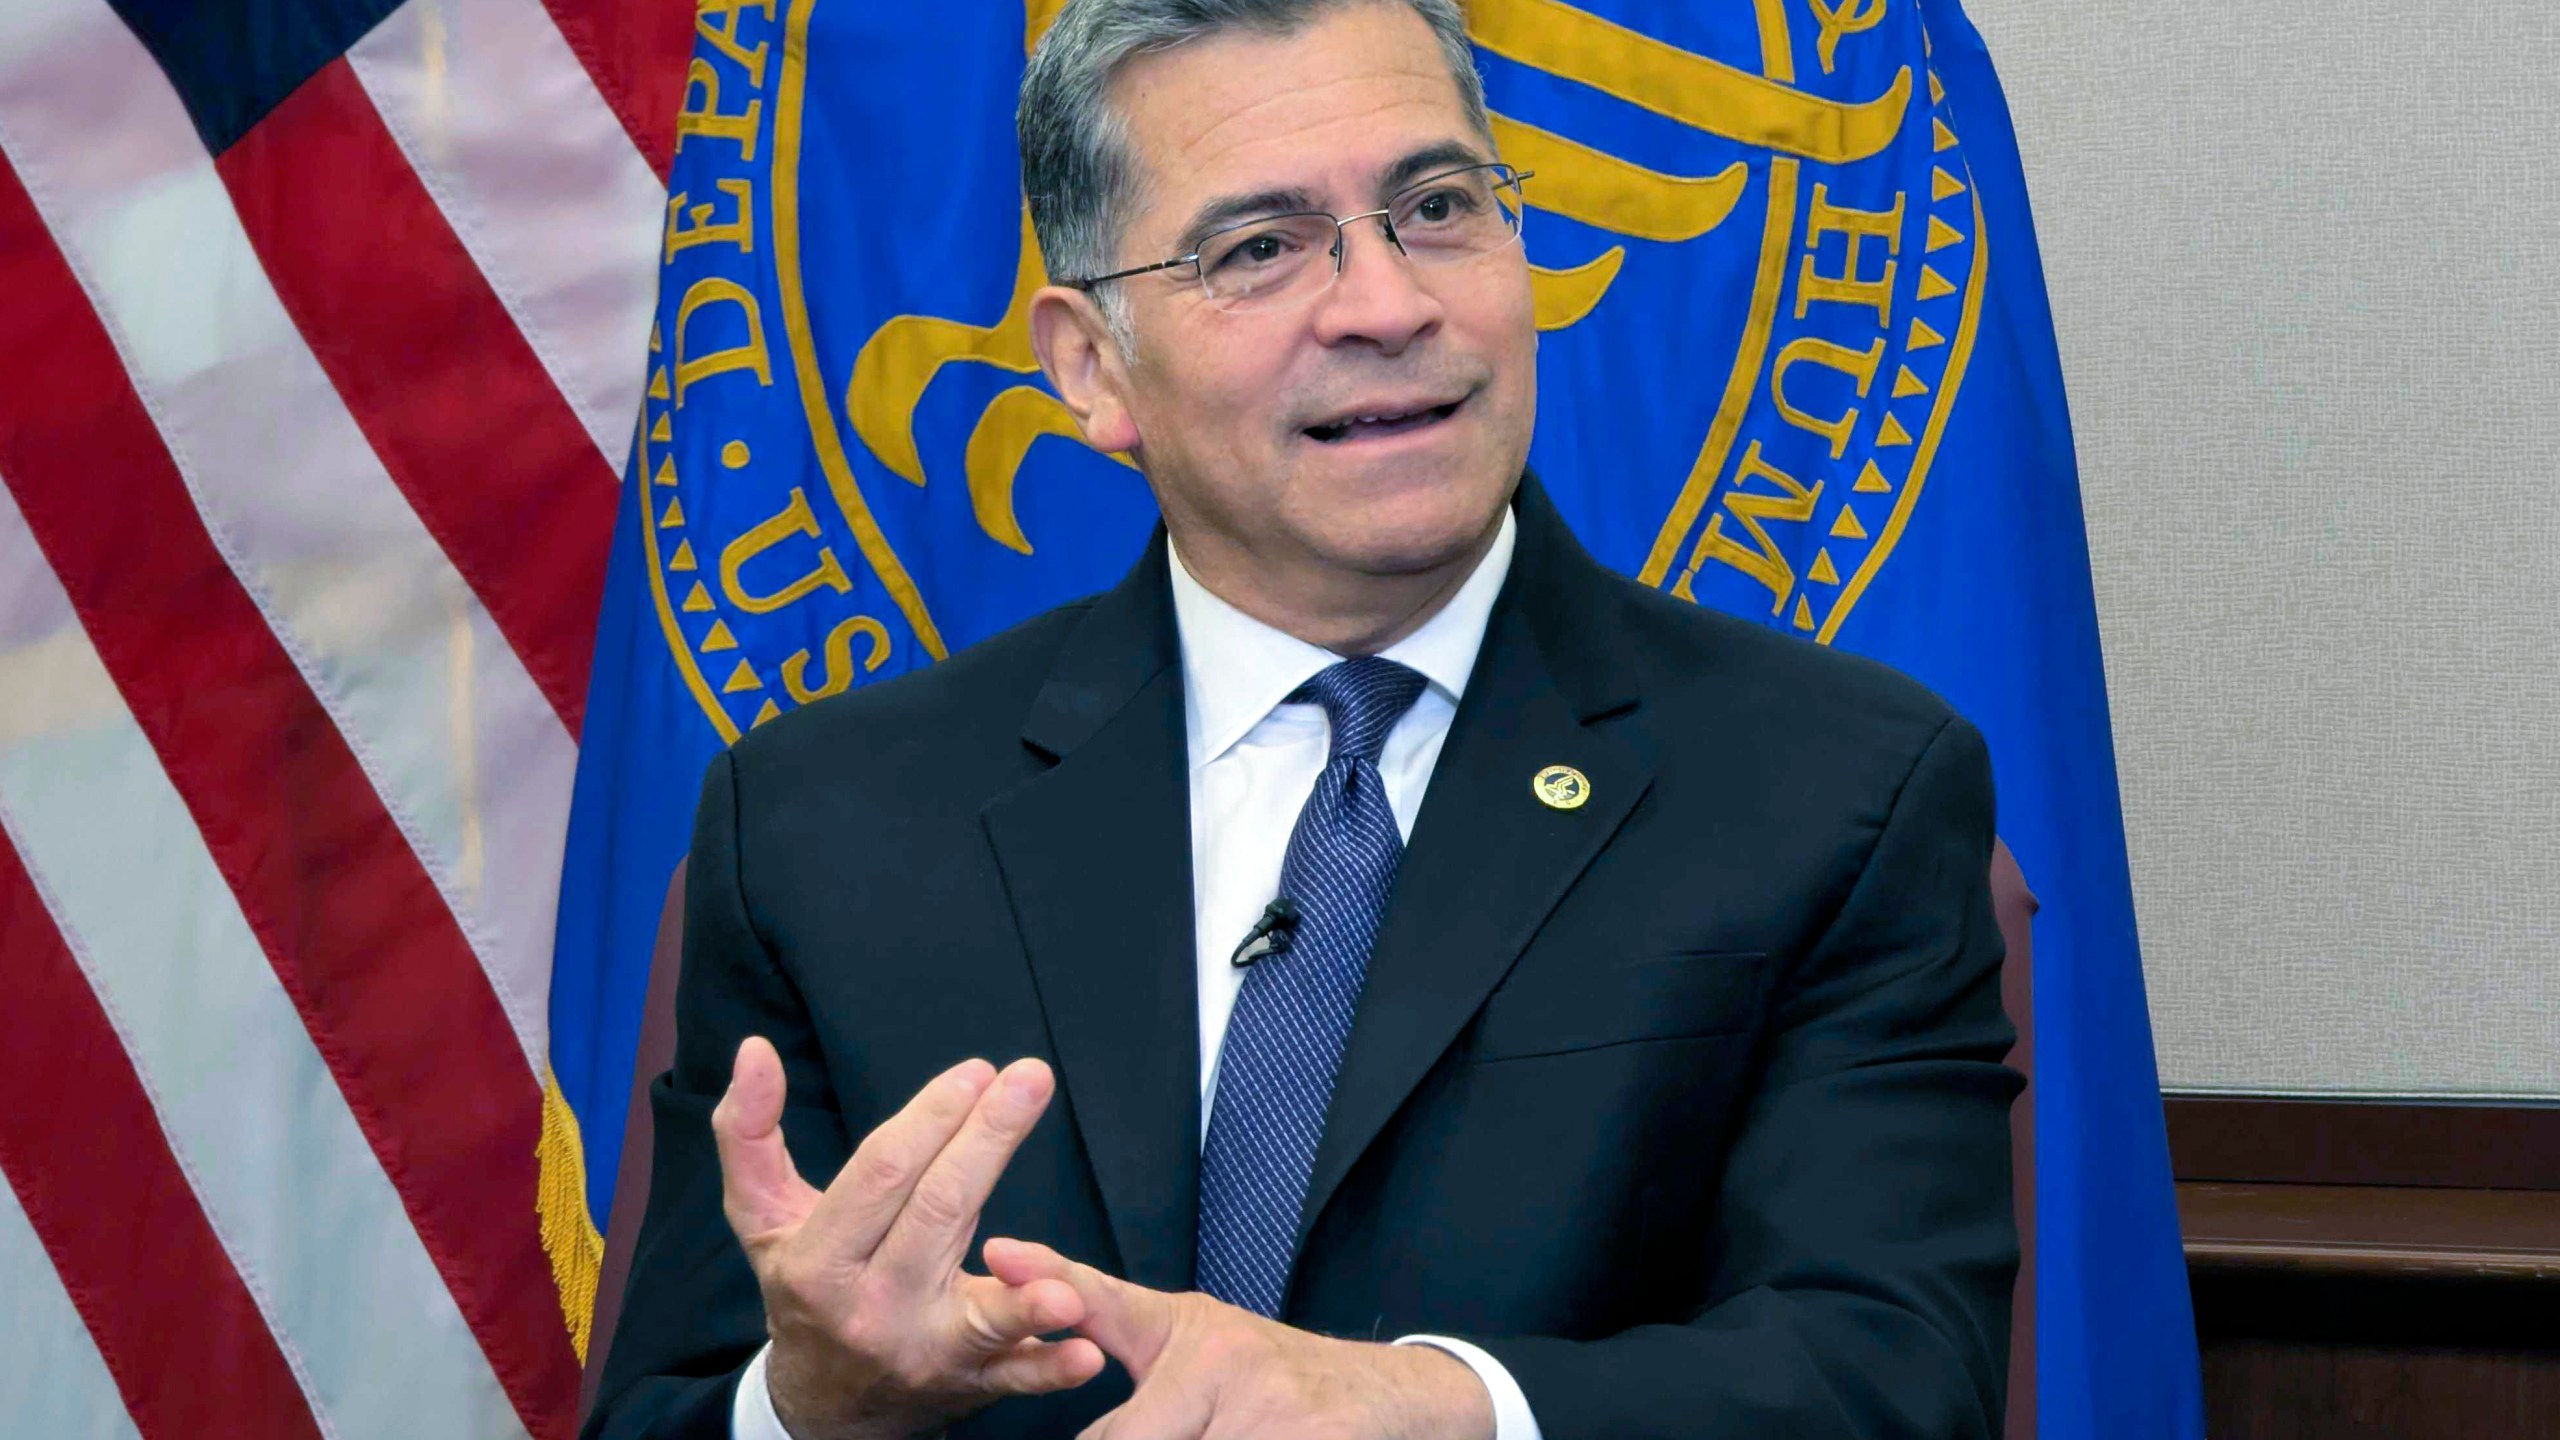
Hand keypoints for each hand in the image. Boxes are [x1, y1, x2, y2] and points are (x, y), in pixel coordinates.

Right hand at [713, 1039, 1106, 1438]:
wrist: (823, 1407)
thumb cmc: (803, 1288)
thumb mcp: (761, 1218)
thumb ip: (748, 1133)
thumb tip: (754, 1049)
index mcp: (817, 1261)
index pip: (881, 1175)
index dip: (929, 1119)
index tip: (976, 1071)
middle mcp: (869, 1308)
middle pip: (938, 1215)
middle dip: (987, 1141)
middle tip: (1030, 1079)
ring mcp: (923, 1351)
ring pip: (980, 1315)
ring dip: (1025, 1301)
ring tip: (1066, 1282)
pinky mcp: (970, 1384)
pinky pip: (1015, 1377)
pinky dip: (1051, 1368)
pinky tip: (1086, 1351)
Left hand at [983, 1239, 1492, 1439]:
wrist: (1390, 1400)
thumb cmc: (1275, 1376)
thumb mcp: (1192, 1336)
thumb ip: (1107, 1320)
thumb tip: (1015, 1275)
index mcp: (1187, 1332)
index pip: (1105, 1314)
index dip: (1055, 1297)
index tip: (1001, 1255)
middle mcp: (1222, 1362)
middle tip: (1177, 1427)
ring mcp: (1265, 1413)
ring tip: (1219, 1430)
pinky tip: (1251, 1439)